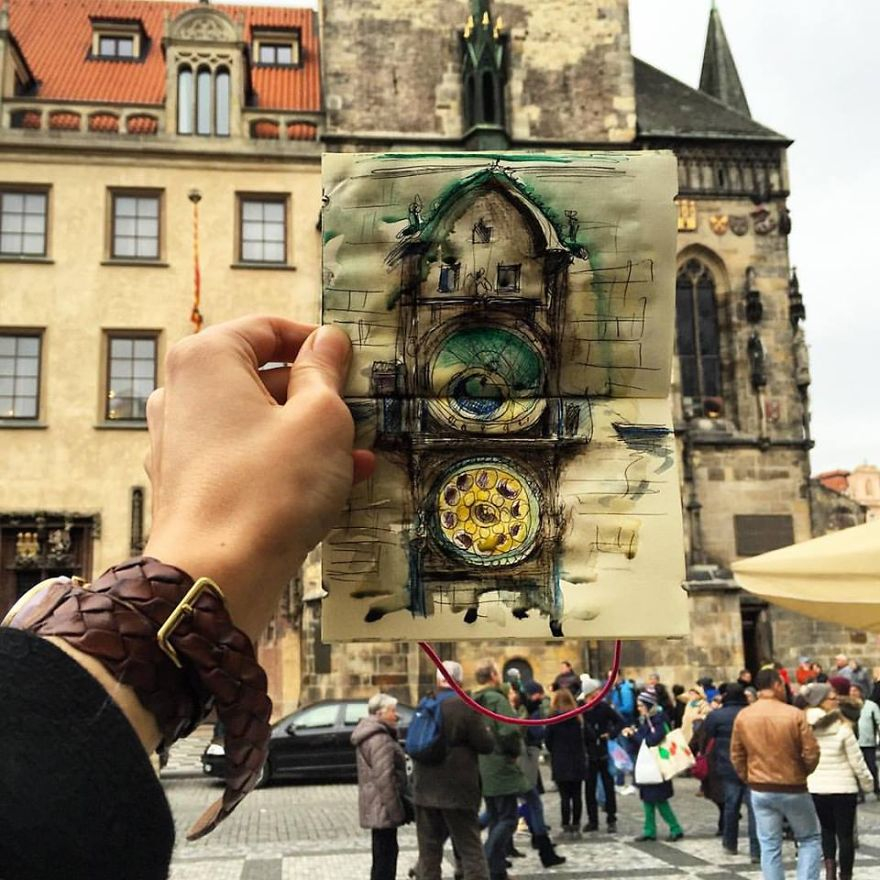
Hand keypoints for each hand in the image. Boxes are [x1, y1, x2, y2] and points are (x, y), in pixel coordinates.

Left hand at [144, 316, 374, 639]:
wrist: (216, 576)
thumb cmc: (267, 491)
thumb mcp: (320, 418)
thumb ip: (325, 371)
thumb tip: (328, 342)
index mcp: (207, 359)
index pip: (268, 328)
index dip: (315, 341)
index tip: (348, 360)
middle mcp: (183, 392)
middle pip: (260, 374)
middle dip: (314, 393)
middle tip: (355, 409)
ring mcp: (180, 438)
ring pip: (256, 418)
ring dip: (305, 430)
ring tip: (353, 453)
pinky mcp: (188, 479)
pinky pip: (244, 454)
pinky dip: (282, 459)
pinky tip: (329, 482)